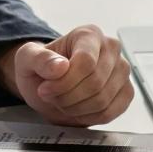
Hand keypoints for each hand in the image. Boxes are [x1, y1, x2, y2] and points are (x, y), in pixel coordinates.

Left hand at [0, 24, 133, 126]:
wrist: (48, 83)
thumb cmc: (41, 68)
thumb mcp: (27, 58)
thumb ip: (38, 59)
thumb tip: (60, 66)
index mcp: (89, 34)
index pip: (86, 62)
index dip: (64, 82)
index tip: (45, 89)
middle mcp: (111, 49)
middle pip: (95, 83)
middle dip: (67, 97)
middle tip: (52, 97)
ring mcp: (122, 71)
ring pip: (103, 100)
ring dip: (76, 108)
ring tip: (62, 102)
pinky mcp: (126, 92)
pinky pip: (111, 112)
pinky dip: (89, 117)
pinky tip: (76, 109)